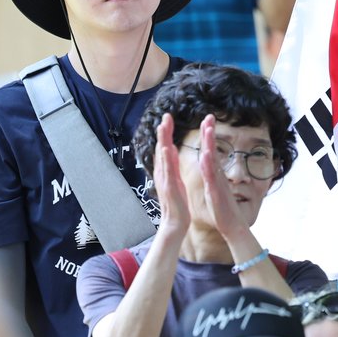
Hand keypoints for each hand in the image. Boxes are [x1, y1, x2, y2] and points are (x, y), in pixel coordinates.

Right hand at [153, 113, 190, 235]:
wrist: (175, 221)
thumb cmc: (176, 201)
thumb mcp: (175, 178)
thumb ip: (171, 164)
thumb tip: (170, 148)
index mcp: (167, 169)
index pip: (165, 147)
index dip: (166, 132)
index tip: (168, 117)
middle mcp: (163, 172)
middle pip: (161, 148)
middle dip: (163, 131)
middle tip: (166, 115)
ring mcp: (165, 179)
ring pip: (162, 157)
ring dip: (163, 140)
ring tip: (163, 125)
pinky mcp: (170, 186)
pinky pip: (168, 171)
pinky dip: (167, 159)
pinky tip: (167, 148)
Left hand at [196, 115, 249, 240]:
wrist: (232, 226)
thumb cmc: (223, 208)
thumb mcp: (216, 188)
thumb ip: (214, 176)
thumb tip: (211, 165)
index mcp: (215, 174)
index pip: (211, 151)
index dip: (208, 136)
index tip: (207, 120)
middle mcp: (218, 175)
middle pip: (213, 150)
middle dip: (210, 133)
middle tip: (209, 116)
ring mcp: (218, 182)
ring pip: (213, 160)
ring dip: (210, 144)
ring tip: (208, 129)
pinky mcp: (216, 192)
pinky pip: (212, 177)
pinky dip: (209, 165)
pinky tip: (206, 156)